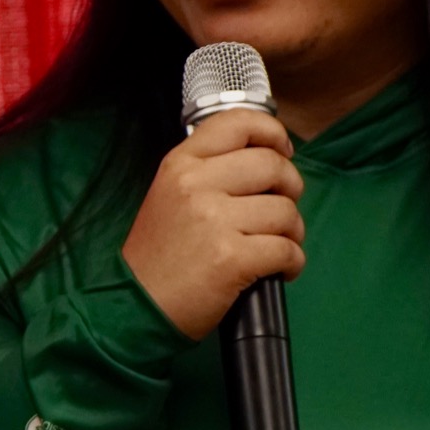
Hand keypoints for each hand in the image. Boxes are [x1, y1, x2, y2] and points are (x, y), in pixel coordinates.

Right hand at [121, 108, 304, 339]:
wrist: (137, 306)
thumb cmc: (158, 255)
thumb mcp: (169, 195)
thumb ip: (209, 171)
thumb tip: (268, 159)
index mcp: (181, 164)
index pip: (238, 123)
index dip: (272, 133)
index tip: (282, 151)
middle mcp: (196, 184)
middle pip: (273, 165)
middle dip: (291, 188)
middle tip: (281, 210)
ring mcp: (214, 220)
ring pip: (286, 211)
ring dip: (292, 232)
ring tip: (276, 246)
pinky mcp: (232, 257)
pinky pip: (287, 250)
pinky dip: (292, 263)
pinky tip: (278, 270)